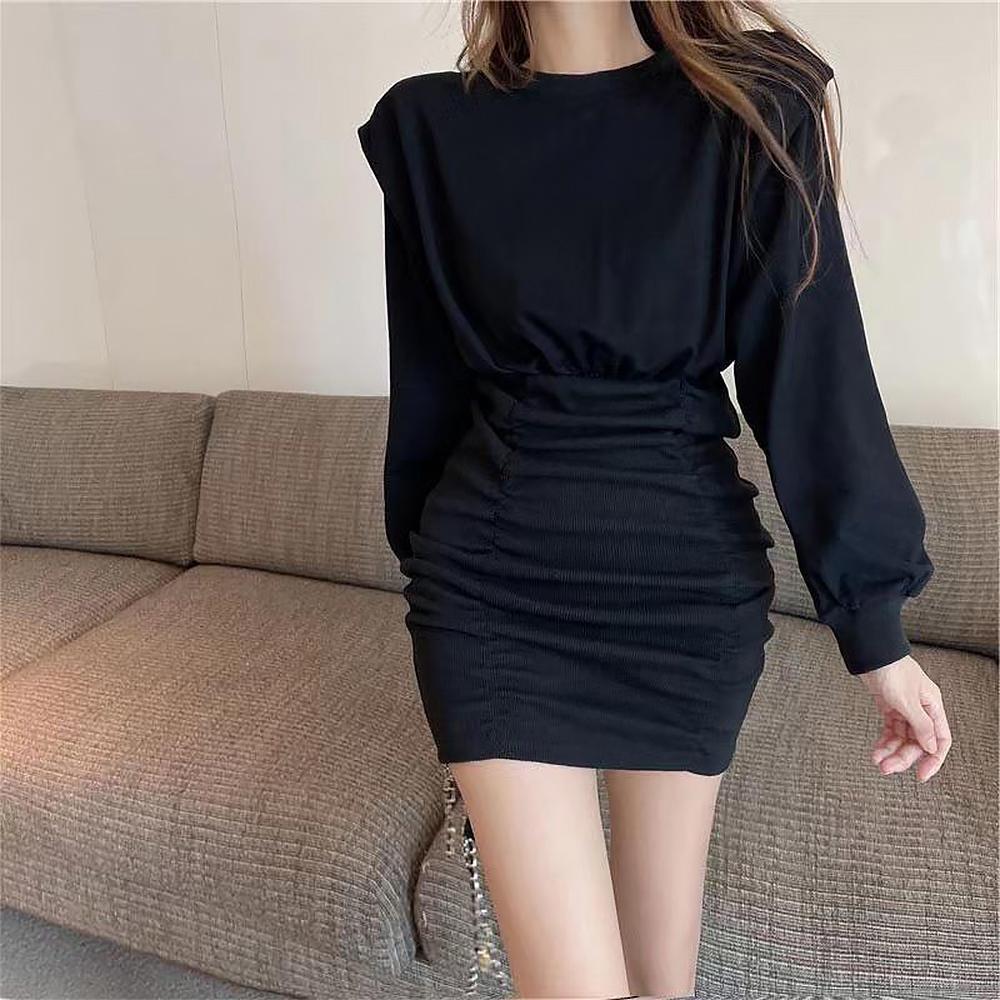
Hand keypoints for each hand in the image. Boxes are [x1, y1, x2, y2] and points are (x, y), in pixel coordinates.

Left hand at [858, 654, 951, 781]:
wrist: (871, 653)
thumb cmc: (892, 670)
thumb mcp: (908, 700)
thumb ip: (921, 725)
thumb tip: (931, 747)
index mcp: (933, 707)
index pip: (940, 740)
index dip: (933, 759)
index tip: (922, 775)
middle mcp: (921, 710)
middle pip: (918, 742)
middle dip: (903, 757)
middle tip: (887, 768)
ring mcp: (905, 709)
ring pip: (902, 738)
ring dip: (891, 752)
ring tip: (877, 762)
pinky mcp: (889, 707)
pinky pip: (890, 730)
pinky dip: (883, 741)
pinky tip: (876, 751)